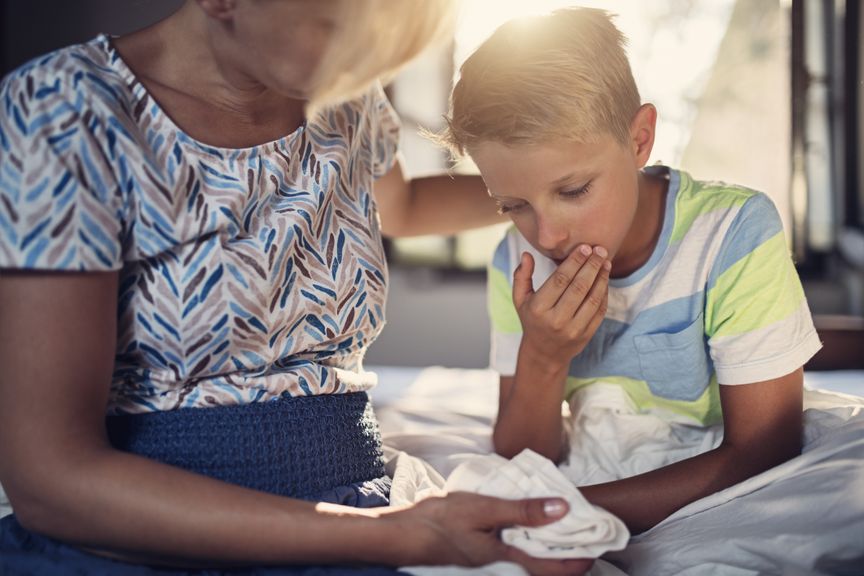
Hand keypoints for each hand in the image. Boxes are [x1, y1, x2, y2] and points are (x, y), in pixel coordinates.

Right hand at [390, 492, 592, 574]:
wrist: (398, 535)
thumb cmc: (438, 522)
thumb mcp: (483, 509)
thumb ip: (522, 511)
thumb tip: (562, 509)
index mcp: (507, 561)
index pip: (555, 568)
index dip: (580, 559)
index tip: (601, 543)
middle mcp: (501, 568)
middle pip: (544, 566)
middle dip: (567, 551)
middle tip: (585, 528)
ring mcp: (488, 564)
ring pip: (528, 559)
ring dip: (546, 544)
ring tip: (561, 522)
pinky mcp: (478, 555)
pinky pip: (512, 551)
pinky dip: (527, 540)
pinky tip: (525, 521)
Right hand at [513, 246, 609, 365]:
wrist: (544, 354)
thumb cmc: (532, 320)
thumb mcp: (520, 299)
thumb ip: (521, 276)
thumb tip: (527, 254)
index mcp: (539, 308)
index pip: (560, 280)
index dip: (574, 262)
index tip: (585, 247)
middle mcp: (556, 320)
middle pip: (579, 287)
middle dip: (591, 265)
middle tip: (600, 249)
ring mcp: (573, 329)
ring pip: (592, 298)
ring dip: (601, 277)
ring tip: (606, 261)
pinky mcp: (586, 335)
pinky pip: (599, 311)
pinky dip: (604, 293)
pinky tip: (605, 279)